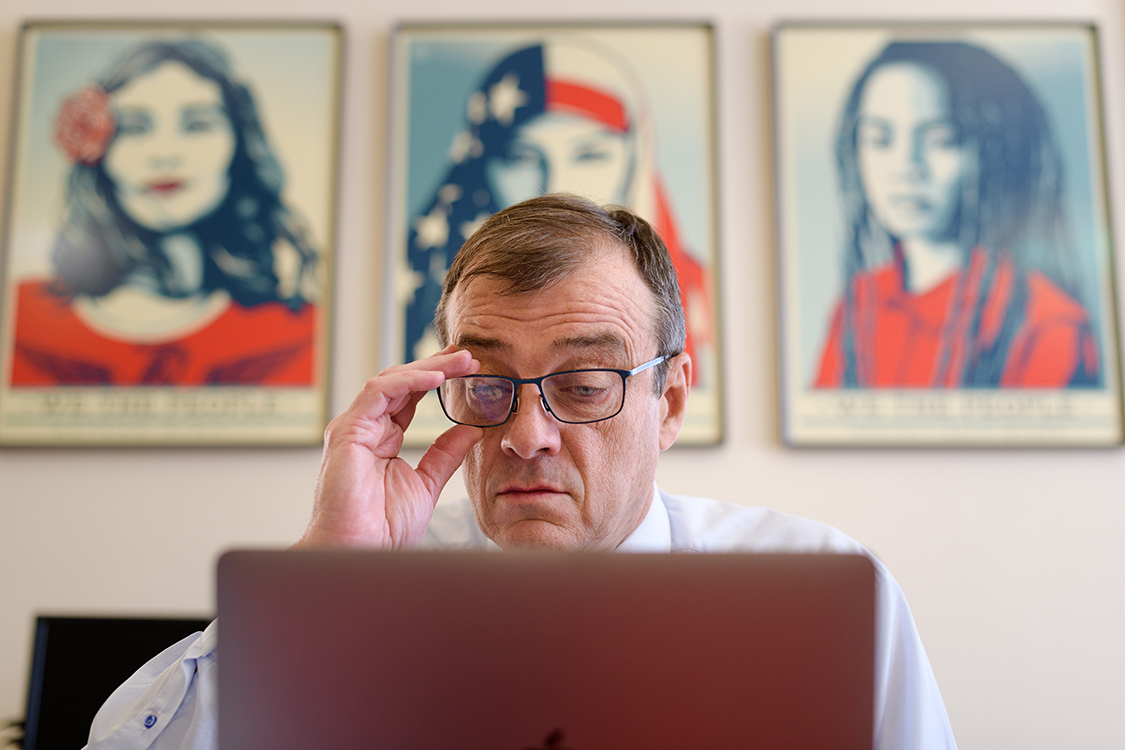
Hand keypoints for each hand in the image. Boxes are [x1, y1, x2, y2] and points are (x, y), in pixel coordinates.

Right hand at [294, 346, 483, 548]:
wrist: (357, 553)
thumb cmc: (381, 529)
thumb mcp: (426, 484)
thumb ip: (444, 455)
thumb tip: (470, 431)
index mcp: (382, 439)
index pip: (410, 398)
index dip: (438, 379)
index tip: (469, 369)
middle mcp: (365, 428)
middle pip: (402, 383)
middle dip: (436, 365)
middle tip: (468, 355)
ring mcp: (354, 428)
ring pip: (391, 381)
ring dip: (427, 367)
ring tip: (459, 361)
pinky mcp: (347, 431)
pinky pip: (379, 393)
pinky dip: (408, 381)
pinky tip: (436, 377)